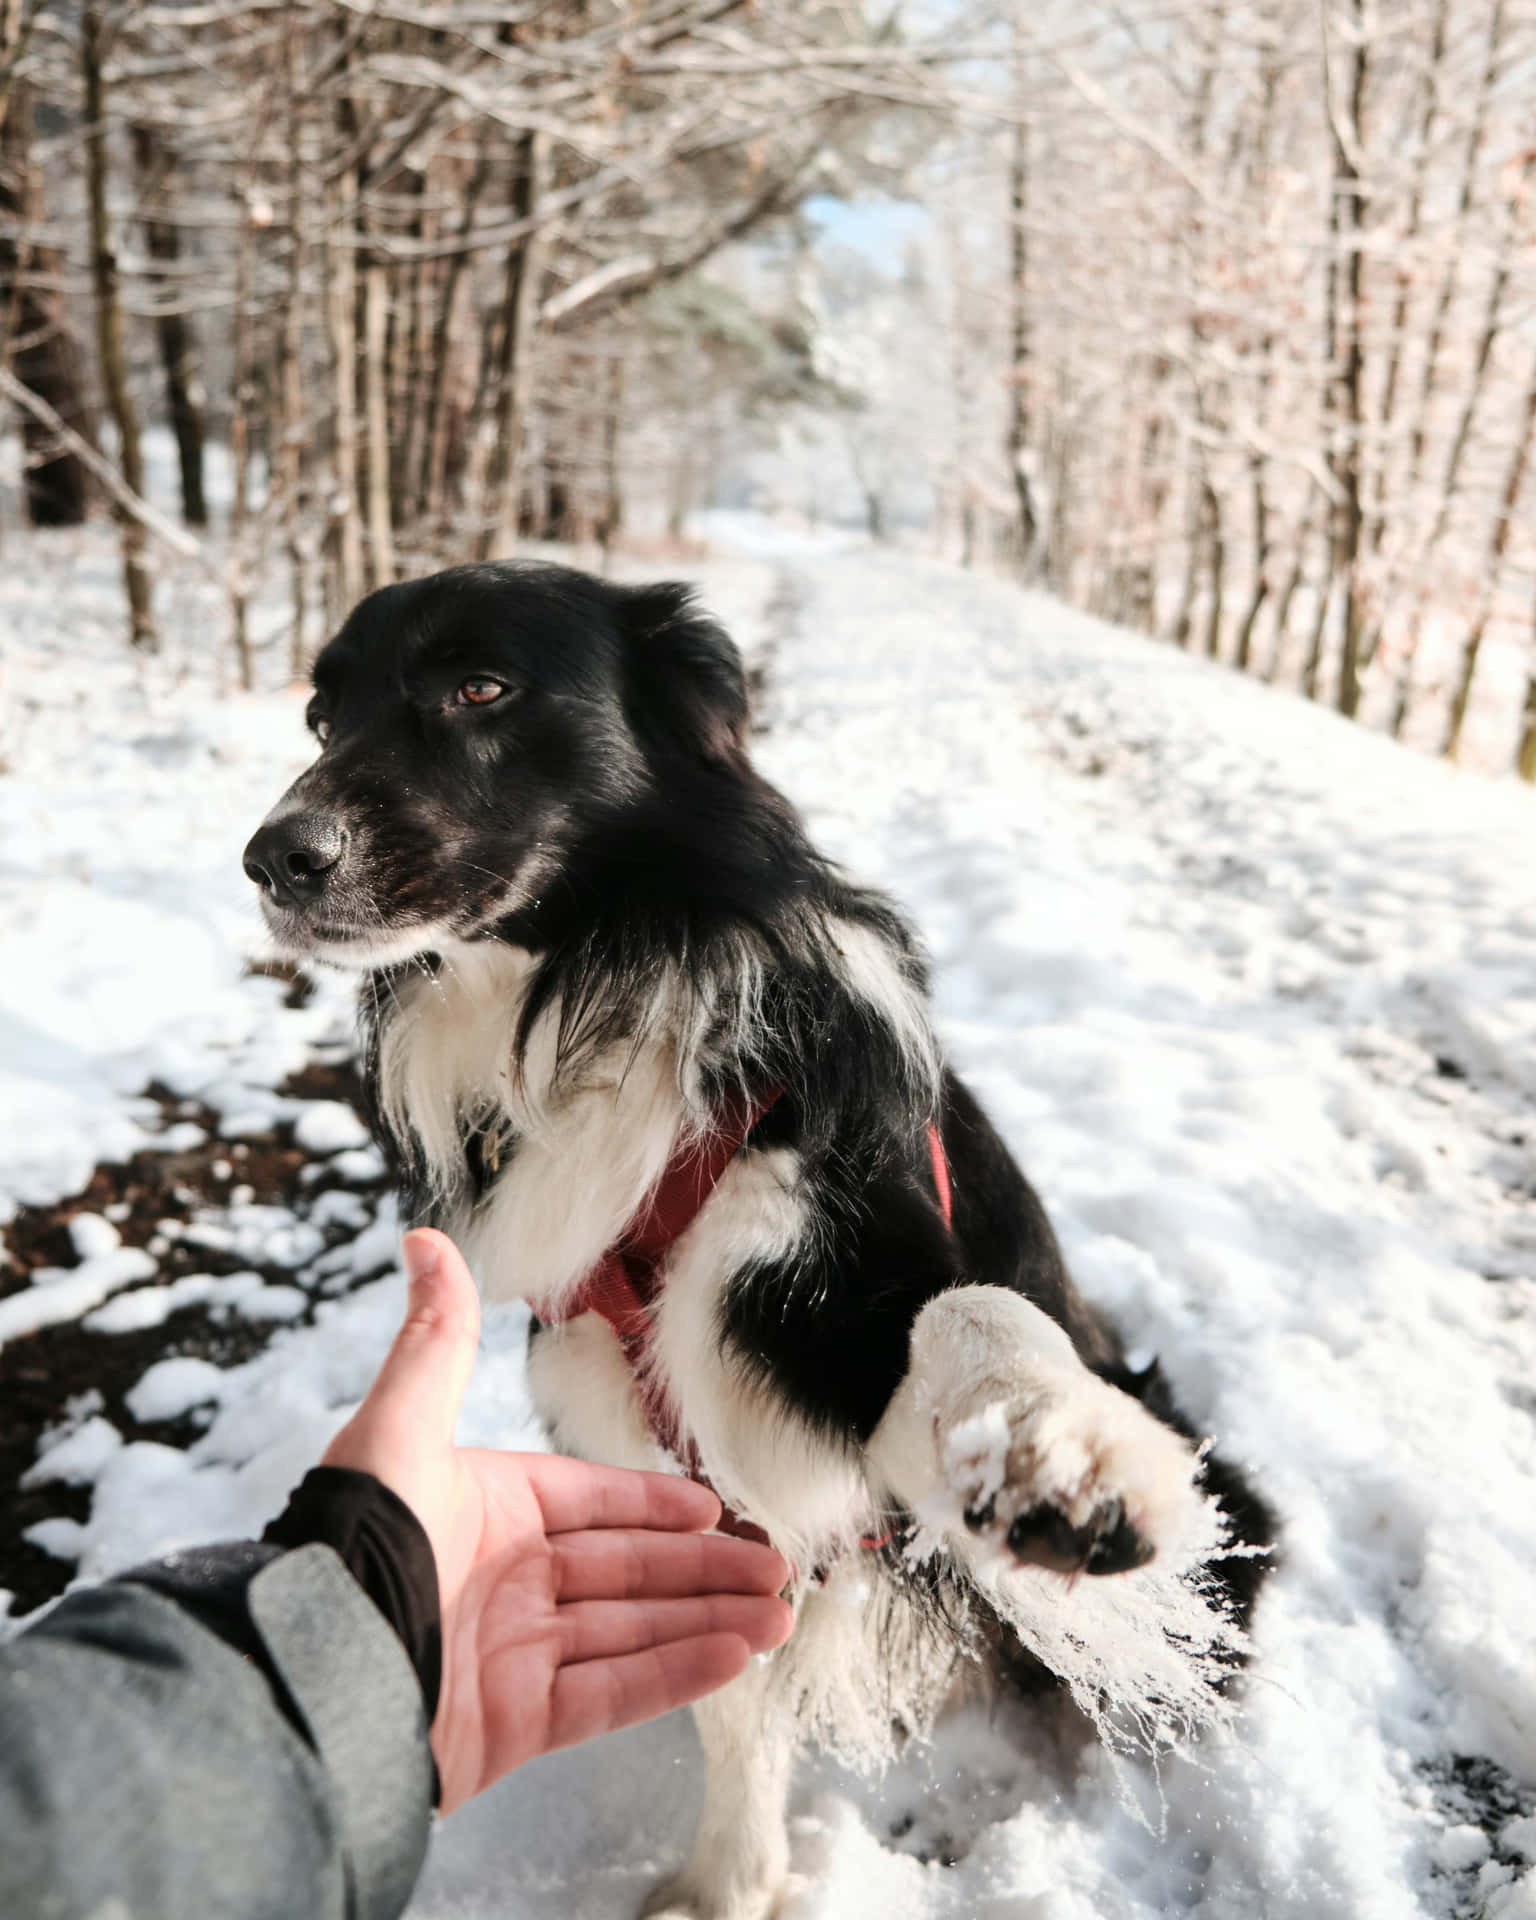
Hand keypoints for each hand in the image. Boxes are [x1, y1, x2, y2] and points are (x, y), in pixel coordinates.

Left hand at [322, 1228, 793, 1812]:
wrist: (311, 1677)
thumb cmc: (354, 1545)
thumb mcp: (399, 1430)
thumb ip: (437, 1342)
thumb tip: (423, 1241)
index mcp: (486, 1510)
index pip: (590, 1500)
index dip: (653, 1502)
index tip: (711, 1506)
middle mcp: (506, 1580)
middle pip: (627, 1568)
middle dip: (704, 1566)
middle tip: (775, 1566)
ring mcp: (515, 1655)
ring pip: (634, 1629)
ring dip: (708, 1619)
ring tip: (778, 1615)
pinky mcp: (518, 1724)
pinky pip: (615, 1692)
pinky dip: (678, 1675)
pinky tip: (734, 1657)